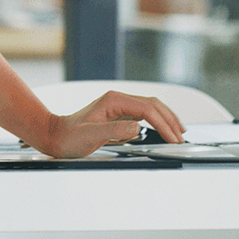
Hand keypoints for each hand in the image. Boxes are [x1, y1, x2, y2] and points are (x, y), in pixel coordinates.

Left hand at [38, 91, 185, 158]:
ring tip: (179, 133)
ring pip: (150, 107)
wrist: (56, 136)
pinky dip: (157, 121)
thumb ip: (114, 131)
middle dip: (170, 120)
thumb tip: (137, 127)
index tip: (173, 139)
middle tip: (181, 137)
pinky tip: (163, 130)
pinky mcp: (119, 114)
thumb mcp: (90, 136)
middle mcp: (118, 100)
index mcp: (113, 101)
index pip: (147, 109)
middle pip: (153, 104)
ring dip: (166, 119)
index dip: (163, 124)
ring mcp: (119, 106)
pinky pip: (144, 114)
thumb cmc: (69, 137)